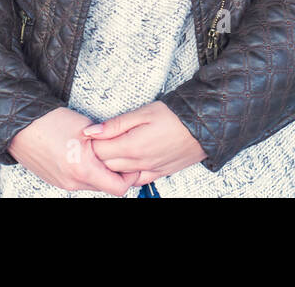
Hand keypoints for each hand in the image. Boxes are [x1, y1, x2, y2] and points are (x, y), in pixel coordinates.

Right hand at [7, 106, 138, 195]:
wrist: (21, 126)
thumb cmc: (51, 122)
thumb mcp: (87, 130)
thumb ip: (107, 144)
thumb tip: (121, 152)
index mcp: (83, 170)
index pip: (118, 188)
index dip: (129, 177)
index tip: (131, 163)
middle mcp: (72, 182)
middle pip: (106, 187)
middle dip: (114, 174)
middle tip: (117, 155)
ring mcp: (62, 183)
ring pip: (92, 184)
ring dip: (99, 173)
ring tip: (98, 153)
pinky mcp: (55, 180)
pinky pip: (78, 182)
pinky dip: (85, 172)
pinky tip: (83, 156)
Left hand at [82, 100, 207, 185]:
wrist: (204, 126)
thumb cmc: (174, 115)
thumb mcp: (144, 112)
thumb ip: (116, 124)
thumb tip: (91, 132)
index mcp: (132, 146)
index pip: (98, 152)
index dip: (90, 143)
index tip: (91, 134)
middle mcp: (139, 163)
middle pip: (106, 166)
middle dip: (98, 155)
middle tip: (98, 141)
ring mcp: (150, 171)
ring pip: (120, 176)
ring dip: (112, 166)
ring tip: (112, 150)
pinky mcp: (160, 174)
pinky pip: (137, 181)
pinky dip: (128, 175)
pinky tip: (127, 164)